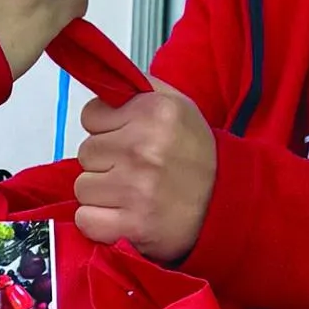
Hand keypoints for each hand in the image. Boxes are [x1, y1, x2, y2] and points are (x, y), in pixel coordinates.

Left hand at [72, 87, 216, 265]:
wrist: (225, 203)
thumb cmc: (195, 153)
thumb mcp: (177, 104)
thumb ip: (137, 89)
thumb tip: (101, 83)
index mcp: (154, 112)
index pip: (91, 115)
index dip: (105, 128)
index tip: (124, 138)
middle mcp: (143, 148)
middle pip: (85, 152)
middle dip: (104, 161)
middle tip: (133, 170)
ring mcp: (136, 189)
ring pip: (83, 187)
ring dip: (101, 193)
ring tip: (130, 193)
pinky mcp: (132, 226)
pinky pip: (85, 220)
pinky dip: (98, 222)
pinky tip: (122, 216)